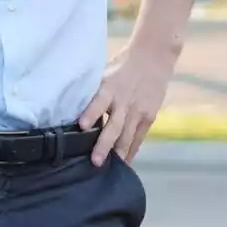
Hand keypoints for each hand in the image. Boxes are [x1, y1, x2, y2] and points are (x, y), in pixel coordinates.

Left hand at [78, 41, 176, 165]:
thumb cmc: (122, 66)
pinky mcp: (149, 117)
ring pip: (128, 137)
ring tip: (110, 169)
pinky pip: (139, 137)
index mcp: (110, 88)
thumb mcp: (104, 74)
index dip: (90, 114)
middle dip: (104, 145)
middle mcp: (124, 102)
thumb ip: (93, 92)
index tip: (81, 126)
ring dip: (119, 153)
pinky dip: (131, 150)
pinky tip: (125, 162)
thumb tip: (72, 107)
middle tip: (95, 162)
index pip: (99, 102)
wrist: (154, 57)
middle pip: (114, 127)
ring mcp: (139, 111)